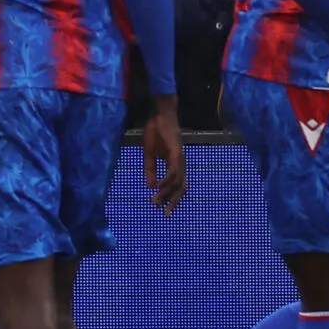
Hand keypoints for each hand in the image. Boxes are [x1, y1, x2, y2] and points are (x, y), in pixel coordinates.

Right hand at [142, 95, 185, 211]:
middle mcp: (179, 163)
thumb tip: (150, 187)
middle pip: (181, 187)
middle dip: (174, 201)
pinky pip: (173, 170)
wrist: (158, 114)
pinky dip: (166, 180)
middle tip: (166, 214)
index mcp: (173, 164)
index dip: (171, 198)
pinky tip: (159, 187)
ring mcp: (179, 158)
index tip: (162, 209)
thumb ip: (150, 170)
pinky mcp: (176, 152)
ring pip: (177, 181)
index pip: (176, 185)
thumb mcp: (148, 154)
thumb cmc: (154, 131)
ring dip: (166, 193)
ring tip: (156, 201)